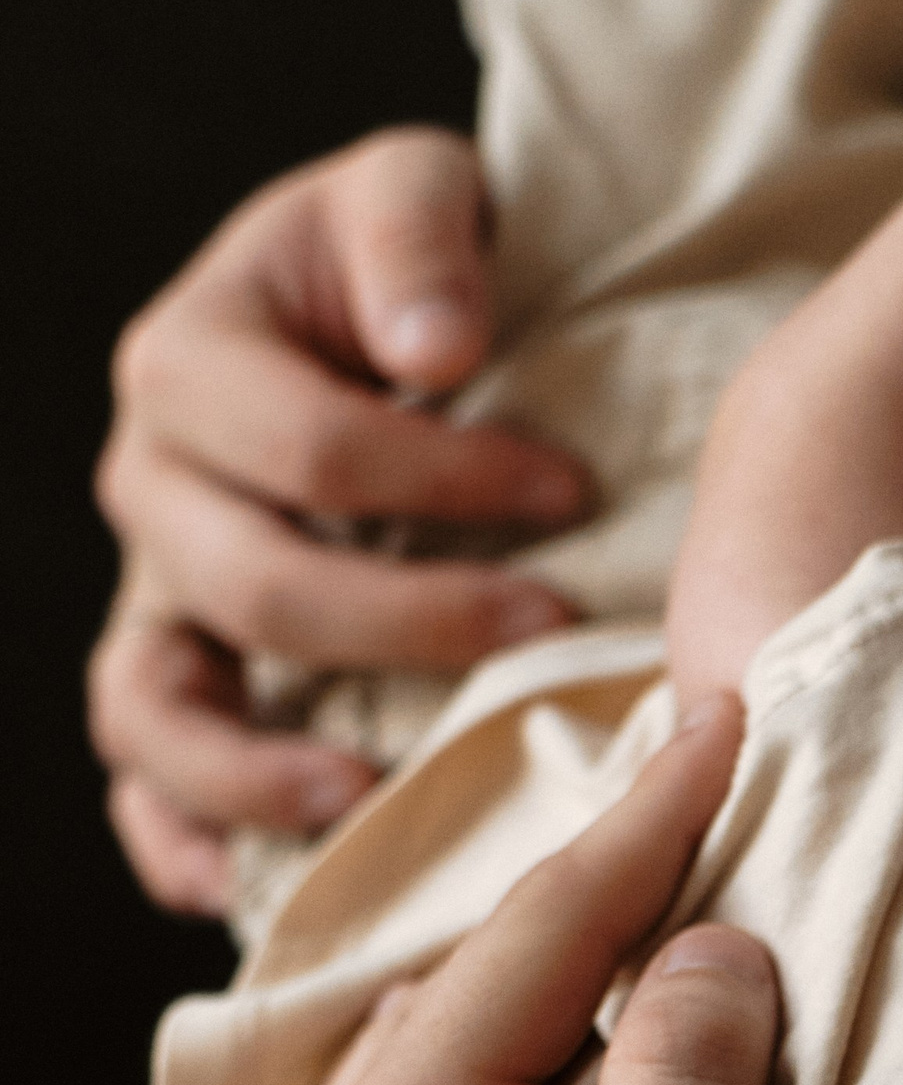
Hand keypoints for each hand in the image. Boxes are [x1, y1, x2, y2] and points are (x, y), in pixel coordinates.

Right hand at [92, 128, 590, 912]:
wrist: (380, 316)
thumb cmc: (406, 268)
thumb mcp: (414, 191)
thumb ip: (416, 235)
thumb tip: (432, 348)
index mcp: (190, 364)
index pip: (314, 454)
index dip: (448, 482)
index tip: (574, 489)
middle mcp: (152, 486)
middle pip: (255, 590)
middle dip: (411, 625)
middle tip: (547, 630)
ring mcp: (154, 596)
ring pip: (158, 708)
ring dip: (260, 770)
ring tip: (373, 797)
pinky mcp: (177, 679)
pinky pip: (145, 782)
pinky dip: (186, 841)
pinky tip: (251, 893)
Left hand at [259, 696, 788, 1084]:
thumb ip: (692, 1080)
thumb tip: (705, 945)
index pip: (538, 936)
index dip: (648, 821)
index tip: (723, 716)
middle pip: (472, 989)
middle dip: (588, 899)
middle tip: (699, 809)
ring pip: (441, 1074)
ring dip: (547, 1006)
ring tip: (654, 946)